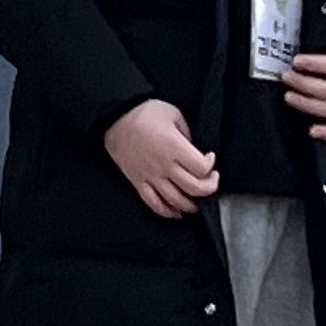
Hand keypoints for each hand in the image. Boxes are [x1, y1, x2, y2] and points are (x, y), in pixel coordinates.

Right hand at [103, 99, 219, 220]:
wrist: (115, 118)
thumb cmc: (144, 113)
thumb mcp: (173, 114)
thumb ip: (187, 134)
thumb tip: (195, 150)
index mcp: (173, 147)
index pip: (201, 168)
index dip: (210, 165)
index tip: (209, 158)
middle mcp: (164, 165)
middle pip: (194, 188)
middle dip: (208, 187)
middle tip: (211, 180)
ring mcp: (150, 176)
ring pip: (176, 201)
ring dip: (191, 204)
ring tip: (197, 199)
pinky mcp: (139, 182)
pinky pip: (154, 204)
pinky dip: (168, 212)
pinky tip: (176, 212)